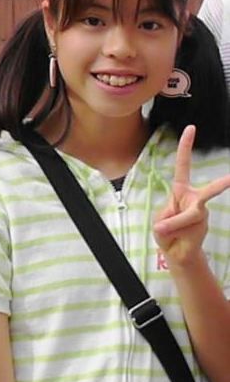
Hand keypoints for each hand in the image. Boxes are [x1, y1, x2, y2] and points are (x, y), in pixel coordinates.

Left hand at [154, 124, 229, 264]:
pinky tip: (175, 236)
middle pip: (208, 191)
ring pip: (190, 214)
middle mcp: (194, 198)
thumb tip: (169, 223)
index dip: (186, 148)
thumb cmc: (167, 233)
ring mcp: (201, 212)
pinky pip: (188, 225)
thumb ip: (165, 221)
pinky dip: (176, 230)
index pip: (183, 166)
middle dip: (222, 185)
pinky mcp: (203, 224)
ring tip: (165, 231)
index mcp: (180, 191)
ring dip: (175, 224)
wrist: (177, 253)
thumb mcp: (160, 225)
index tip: (190, 128)